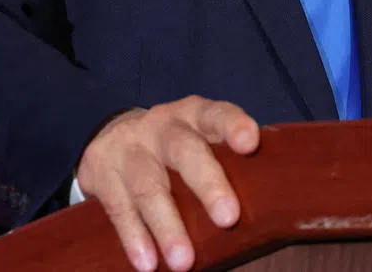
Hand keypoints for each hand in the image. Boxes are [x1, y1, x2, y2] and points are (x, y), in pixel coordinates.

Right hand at [76, 96, 259, 271]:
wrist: (111, 136)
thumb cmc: (174, 147)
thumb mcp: (198, 139)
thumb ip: (224, 160)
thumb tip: (269, 205)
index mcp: (194, 115)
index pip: (217, 114)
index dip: (233, 125)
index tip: (250, 143)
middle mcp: (162, 126)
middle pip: (185, 150)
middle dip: (207, 183)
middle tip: (229, 217)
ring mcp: (130, 147)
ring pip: (149, 185)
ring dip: (167, 225)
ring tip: (185, 261)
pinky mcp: (101, 171)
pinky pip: (119, 208)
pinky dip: (134, 238)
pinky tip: (148, 263)